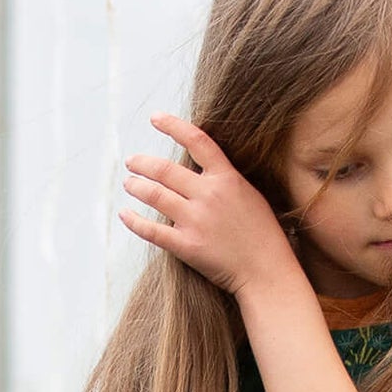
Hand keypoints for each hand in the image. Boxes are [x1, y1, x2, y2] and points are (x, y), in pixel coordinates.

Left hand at [120, 113, 298, 297]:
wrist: (267, 273)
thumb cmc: (263, 236)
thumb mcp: (251, 196)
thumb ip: (225, 180)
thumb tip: (200, 168)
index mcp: (227, 178)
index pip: (196, 140)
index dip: (172, 125)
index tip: (155, 118)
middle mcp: (209, 195)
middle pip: (165, 169)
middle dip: (142, 163)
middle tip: (132, 162)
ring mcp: (196, 221)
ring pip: (154, 195)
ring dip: (136, 186)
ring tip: (129, 184)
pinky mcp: (186, 246)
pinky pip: (151, 230)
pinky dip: (134, 221)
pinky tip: (124, 214)